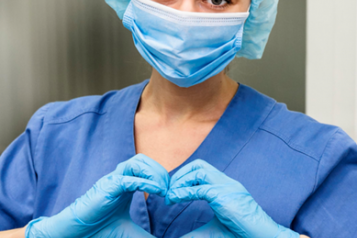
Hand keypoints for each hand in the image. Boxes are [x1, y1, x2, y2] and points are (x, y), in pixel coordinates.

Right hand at [26, 154, 168, 237]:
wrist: (77, 234)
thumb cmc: (100, 230)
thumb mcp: (129, 231)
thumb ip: (146, 233)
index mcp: (125, 183)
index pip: (146, 167)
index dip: (160, 175)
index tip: (170, 193)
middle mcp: (119, 178)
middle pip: (143, 160)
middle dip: (160, 171)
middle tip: (168, 189)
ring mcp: (112, 180)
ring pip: (137, 162)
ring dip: (154, 173)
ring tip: (163, 189)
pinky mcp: (107, 187)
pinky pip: (128, 179)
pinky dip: (145, 182)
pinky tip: (156, 191)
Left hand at [166, 159, 299, 237]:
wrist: (264, 236)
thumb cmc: (242, 233)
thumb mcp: (216, 227)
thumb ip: (199, 228)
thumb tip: (180, 237)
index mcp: (226, 186)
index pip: (202, 169)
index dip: (185, 176)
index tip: (173, 189)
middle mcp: (226, 182)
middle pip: (199, 165)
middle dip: (180, 174)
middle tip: (168, 190)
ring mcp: (226, 188)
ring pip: (199, 171)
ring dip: (180, 181)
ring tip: (170, 195)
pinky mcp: (224, 197)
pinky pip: (200, 189)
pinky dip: (184, 192)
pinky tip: (174, 199)